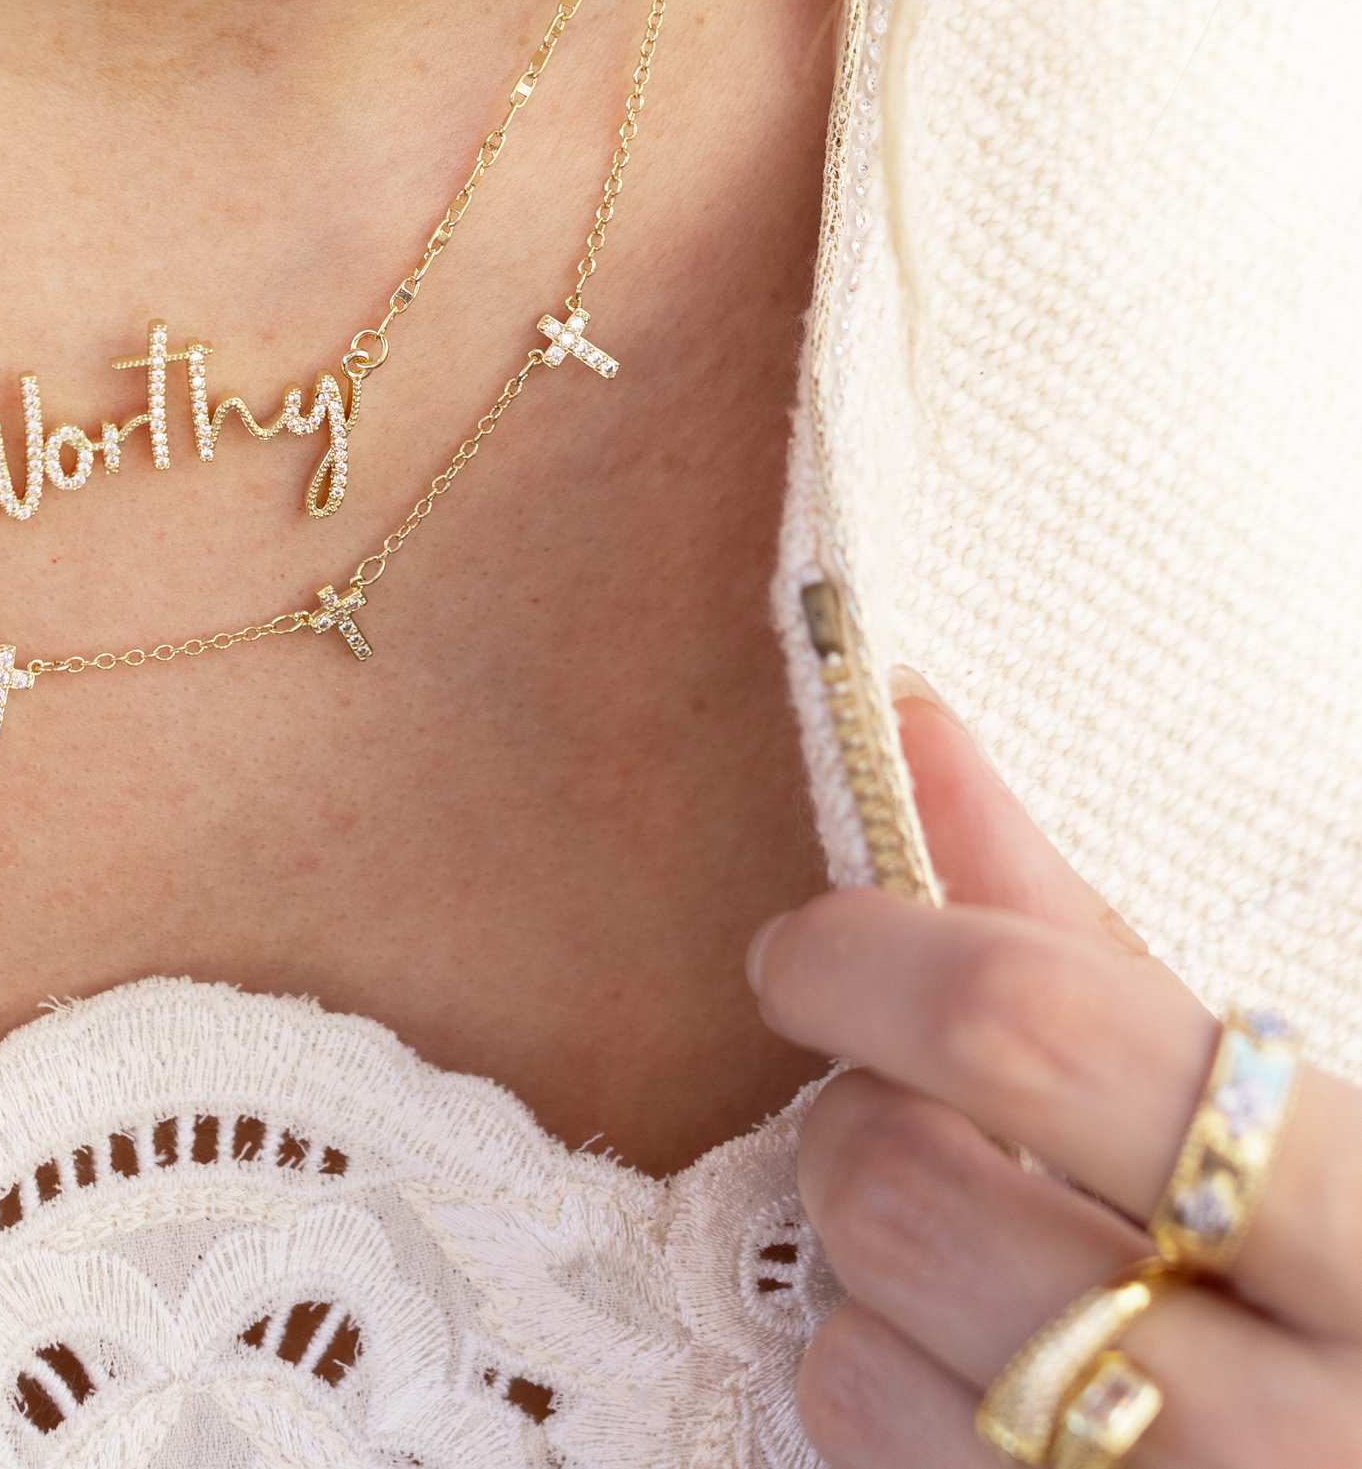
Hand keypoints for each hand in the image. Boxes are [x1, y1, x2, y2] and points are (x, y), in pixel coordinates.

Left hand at [746, 680, 1361, 1466]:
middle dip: (857, 1125)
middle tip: (903, 1119)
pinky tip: (977, 1384)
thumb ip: (1067, 925)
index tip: (803, 949)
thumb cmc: (1339, 1272)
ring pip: (855, 1357)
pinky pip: (861, 1462)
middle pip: (903, 1194)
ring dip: (860, 1284)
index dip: (869, 956)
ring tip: (963, 1264)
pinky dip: (875, 1397)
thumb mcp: (1262, 1103)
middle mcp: (1308, 1427)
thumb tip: (905, 717)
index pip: (1033, 1029)